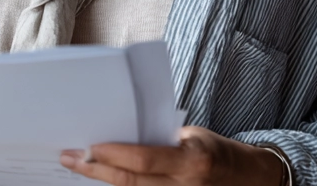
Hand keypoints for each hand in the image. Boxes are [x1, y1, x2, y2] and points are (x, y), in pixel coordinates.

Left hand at [59, 126, 285, 185]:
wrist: (247, 179)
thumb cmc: (215, 150)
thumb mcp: (192, 135)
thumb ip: (159, 139)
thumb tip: (119, 136)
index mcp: (191, 161)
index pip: (144, 158)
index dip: (113, 154)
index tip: (88, 146)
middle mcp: (185, 185)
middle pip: (130, 181)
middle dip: (96, 170)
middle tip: (69, 158)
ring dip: (102, 180)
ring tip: (78, 167)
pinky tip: (101, 178)